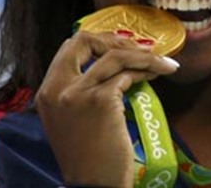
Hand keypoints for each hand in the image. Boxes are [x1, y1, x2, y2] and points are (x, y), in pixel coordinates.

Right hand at [35, 30, 178, 186]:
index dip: (99, 41)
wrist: (93, 184)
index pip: (69, 48)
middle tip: (141, 48)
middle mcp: (56, 89)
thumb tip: (112, 64)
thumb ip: (81, 91)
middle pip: (84, 40)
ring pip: (114, 55)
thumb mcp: (73, 118)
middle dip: (116, 39)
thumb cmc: (89, 155)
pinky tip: (159, 74)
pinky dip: (148, 70)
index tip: (122, 47)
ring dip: (145, 56)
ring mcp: (77, 93)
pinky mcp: (100, 100)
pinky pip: (128, 74)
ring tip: (163, 63)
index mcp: (46, 91)